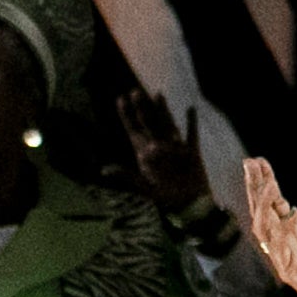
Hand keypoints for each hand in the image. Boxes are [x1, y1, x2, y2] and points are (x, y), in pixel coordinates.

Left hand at [116, 87, 209, 216]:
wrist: (190, 205)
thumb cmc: (166, 199)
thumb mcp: (144, 188)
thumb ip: (127, 177)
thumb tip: (105, 170)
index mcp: (145, 154)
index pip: (133, 130)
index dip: (126, 115)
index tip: (120, 99)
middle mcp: (159, 148)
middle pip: (149, 123)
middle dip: (142, 107)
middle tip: (135, 91)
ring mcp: (175, 148)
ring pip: (167, 124)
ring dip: (163, 110)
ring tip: (158, 94)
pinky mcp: (192, 152)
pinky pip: (191, 133)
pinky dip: (191, 122)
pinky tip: (190, 109)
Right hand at [241, 158, 296, 296]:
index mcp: (292, 235)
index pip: (272, 205)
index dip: (264, 183)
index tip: (258, 161)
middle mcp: (283, 245)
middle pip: (262, 213)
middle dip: (255, 189)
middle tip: (250, 163)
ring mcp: (286, 260)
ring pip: (265, 230)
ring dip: (264, 207)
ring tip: (266, 185)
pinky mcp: (295, 274)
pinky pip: (282, 251)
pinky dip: (283, 233)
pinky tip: (287, 215)